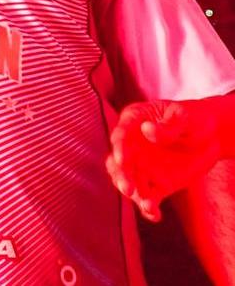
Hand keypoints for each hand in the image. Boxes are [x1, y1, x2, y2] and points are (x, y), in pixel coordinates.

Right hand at [106, 99, 223, 221]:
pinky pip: (148, 198)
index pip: (121, 137)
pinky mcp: (156, 184)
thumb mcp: (185, 117)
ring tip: (148, 205)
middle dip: (121, 177)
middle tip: (128, 189)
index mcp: (133, 124)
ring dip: (134, 195)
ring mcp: (142, 167)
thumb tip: (146, 130)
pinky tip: (155, 215)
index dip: (119, 148)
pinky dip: (149, 208)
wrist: (213, 136)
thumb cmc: (195, 118)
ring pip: (130, 183)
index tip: (121, 159)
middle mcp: (132, 147)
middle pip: (118, 163)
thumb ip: (168, 125)